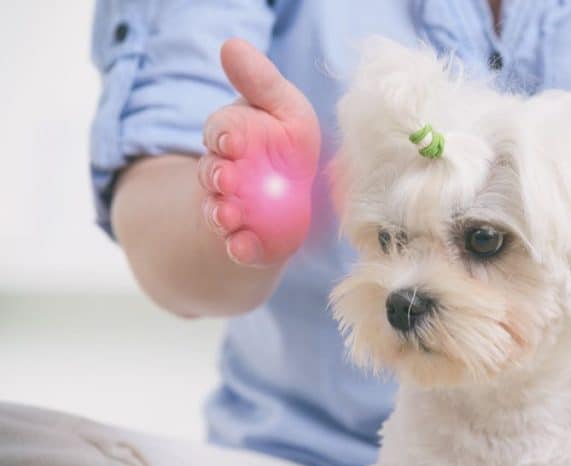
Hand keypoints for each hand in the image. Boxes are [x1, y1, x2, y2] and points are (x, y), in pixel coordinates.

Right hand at [198, 38, 320, 266]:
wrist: (291, 200)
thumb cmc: (287, 146)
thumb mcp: (284, 109)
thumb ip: (260, 82)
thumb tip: (232, 45)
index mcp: (233, 137)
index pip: (221, 131)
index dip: (224, 134)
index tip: (230, 139)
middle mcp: (224, 174)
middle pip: (212, 173)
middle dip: (217, 175)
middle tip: (226, 177)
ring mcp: (232, 209)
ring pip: (218, 211)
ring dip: (222, 213)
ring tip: (229, 215)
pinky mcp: (249, 242)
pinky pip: (239, 248)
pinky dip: (239, 249)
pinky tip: (243, 248)